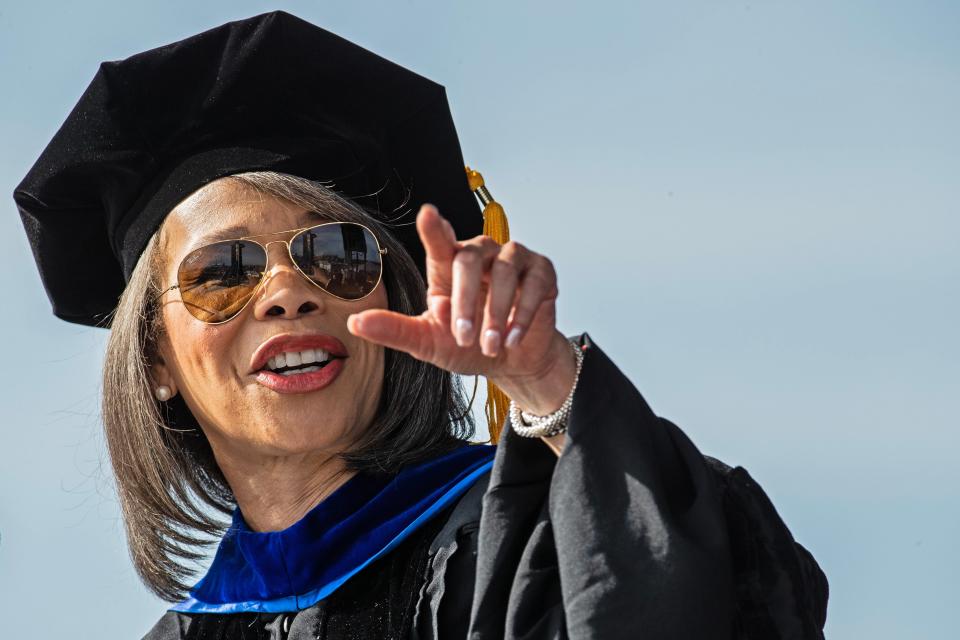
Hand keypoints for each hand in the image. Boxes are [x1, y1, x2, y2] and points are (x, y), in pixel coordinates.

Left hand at [347, 204, 575, 415]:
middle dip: (467, 302)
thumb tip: (355, 322)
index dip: (435, 228)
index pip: (440, 241)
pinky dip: (522, 315)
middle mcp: (481, 255)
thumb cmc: (468, 347)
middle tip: (464, 337)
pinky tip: (513, 338)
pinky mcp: (542, 271)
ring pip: (506, 270)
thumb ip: (395, 330)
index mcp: (448, 266)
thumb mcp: (428, 343)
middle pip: (470, 260)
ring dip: (496, 313)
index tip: (428, 215)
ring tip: (492, 344)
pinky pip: (533, 284)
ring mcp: (513, 259)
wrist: (512, 363)